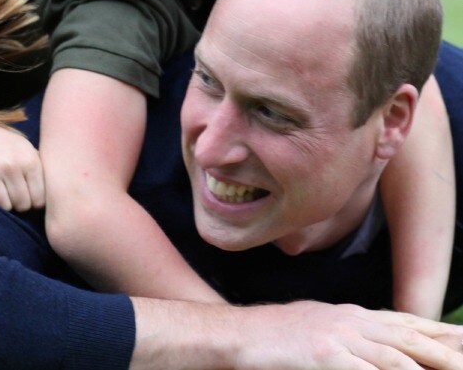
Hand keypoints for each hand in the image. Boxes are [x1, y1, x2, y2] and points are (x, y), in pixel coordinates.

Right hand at [0, 123, 44, 211]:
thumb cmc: (8, 148)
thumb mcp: (29, 151)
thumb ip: (43, 170)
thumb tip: (59, 194)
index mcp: (29, 160)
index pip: (39, 199)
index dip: (36, 202)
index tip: (31, 198)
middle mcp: (11, 164)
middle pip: (22, 204)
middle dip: (21, 204)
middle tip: (17, 197)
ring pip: (4, 205)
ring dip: (5, 205)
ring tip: (6, 195)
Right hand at [235, 301, 462, 369]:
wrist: (237, 334)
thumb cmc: (274, 337)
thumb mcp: (318, 329)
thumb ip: (349, 337)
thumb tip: (376, 348)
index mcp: (351, 315)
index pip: (406, 322)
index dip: (441, 332)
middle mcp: (351, 321)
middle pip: (410, 336)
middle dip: (449, 350)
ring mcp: (338, 336)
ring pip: (398, 354)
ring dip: (434, 364)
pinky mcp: (324, 354)